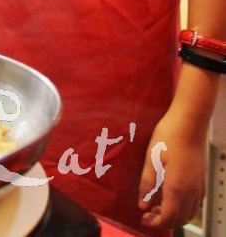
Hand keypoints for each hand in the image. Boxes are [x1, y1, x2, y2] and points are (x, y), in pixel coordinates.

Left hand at [137, 110, 205, 229]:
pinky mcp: (201, 180)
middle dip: (163, 221)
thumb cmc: (169, 137)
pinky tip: (171, 197)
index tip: (143, 219)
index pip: (167, 218)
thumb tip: (142, 205)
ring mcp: (199, 186)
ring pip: (189, 213)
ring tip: (158, 206)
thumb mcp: (152, 159)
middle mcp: (191, 192)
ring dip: (174, 216)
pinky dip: (183, 208)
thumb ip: (147, 184)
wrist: (189, 122)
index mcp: (177, 189)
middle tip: (148, 214)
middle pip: (179, 219)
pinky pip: (195, 204)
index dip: (154, 223)